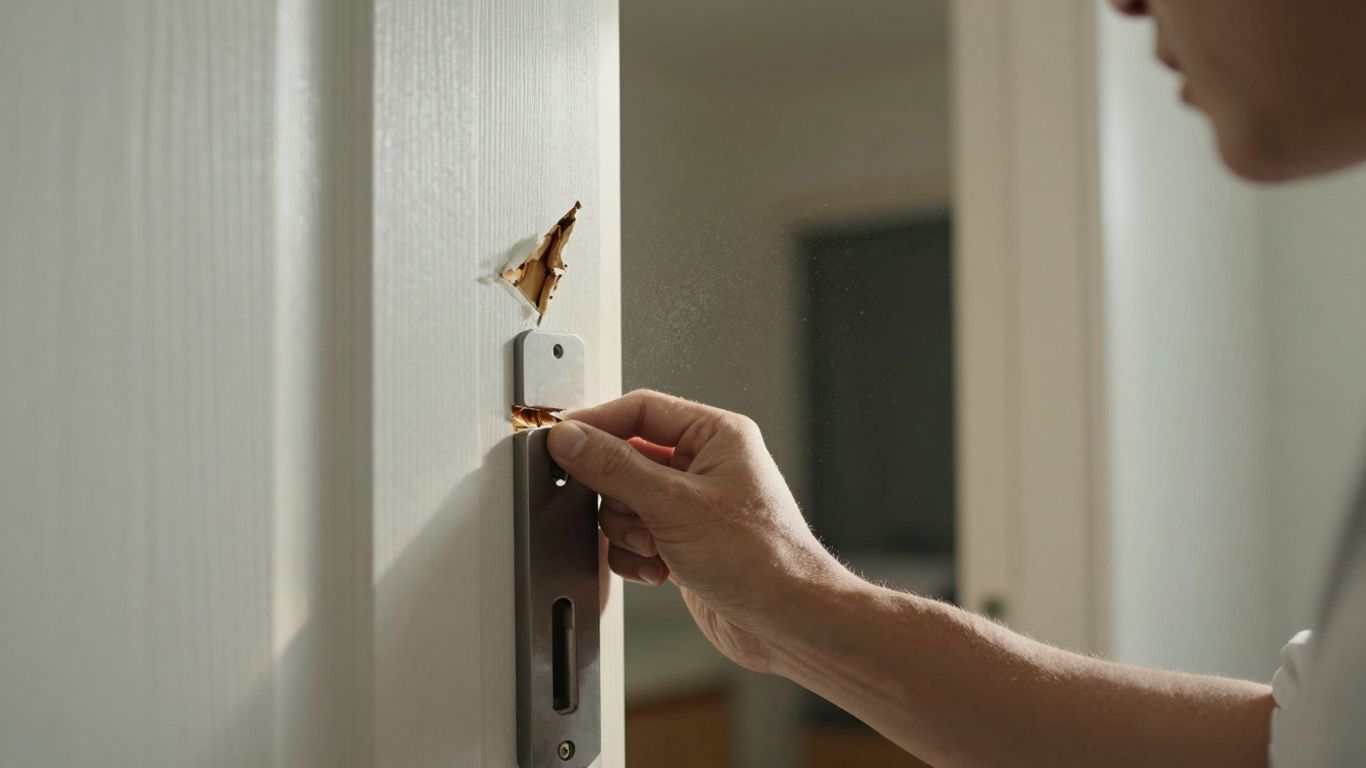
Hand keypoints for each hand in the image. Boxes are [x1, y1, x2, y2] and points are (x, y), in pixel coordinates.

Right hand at [546, 390, 850, 672]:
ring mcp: (694, 506)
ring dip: (629, 532)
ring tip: (656, 548)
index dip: (596, 423)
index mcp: (716, 435)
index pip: (640, 410)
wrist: (787, 622)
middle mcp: (706, 465)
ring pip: (625, 502)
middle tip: (634, 515)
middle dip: (620, 496)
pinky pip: (634, 537)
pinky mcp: (684, 542)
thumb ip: (614, 468)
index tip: (561, 440)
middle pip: (626, 459)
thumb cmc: (760, 558)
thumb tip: (569, 438)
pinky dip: (636, 557)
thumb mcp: (673, 504)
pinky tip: (660, 571)